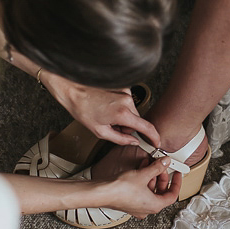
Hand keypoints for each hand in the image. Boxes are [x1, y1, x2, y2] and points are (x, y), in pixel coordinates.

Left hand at [41, 71, 160, 147]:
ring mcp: (125, 91)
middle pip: (137, 119)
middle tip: (112, 126)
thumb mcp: (100, 131)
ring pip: (131, 111)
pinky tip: (107, 105)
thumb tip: (132, 141)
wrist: (74, 90)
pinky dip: (120, 106)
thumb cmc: (83, 109)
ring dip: (123, 116)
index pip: (146, 127)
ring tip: (106, 114)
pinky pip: (126, 101)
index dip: (153, 137)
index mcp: (122, 113)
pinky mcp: (122, 86)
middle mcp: (127, 100)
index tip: (155, 142)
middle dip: (128, 126)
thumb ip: (120, 139)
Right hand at [98, 158, 181, 218]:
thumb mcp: (144, 175)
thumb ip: (157, 168)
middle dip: (161, 177)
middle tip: (161, 166)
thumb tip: (165, 163)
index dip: (176, 183)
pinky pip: (141, 191)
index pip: (172, 195)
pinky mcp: (129, 202)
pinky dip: (143, 180)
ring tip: (150, 164)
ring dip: (151, 176)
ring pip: (150, 190)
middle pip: (161, 192)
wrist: (102, 193)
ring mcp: (137, 206)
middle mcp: (147, 209)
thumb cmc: (120, 190)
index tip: (178, 175)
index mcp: (154, 206)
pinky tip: (141, 169)